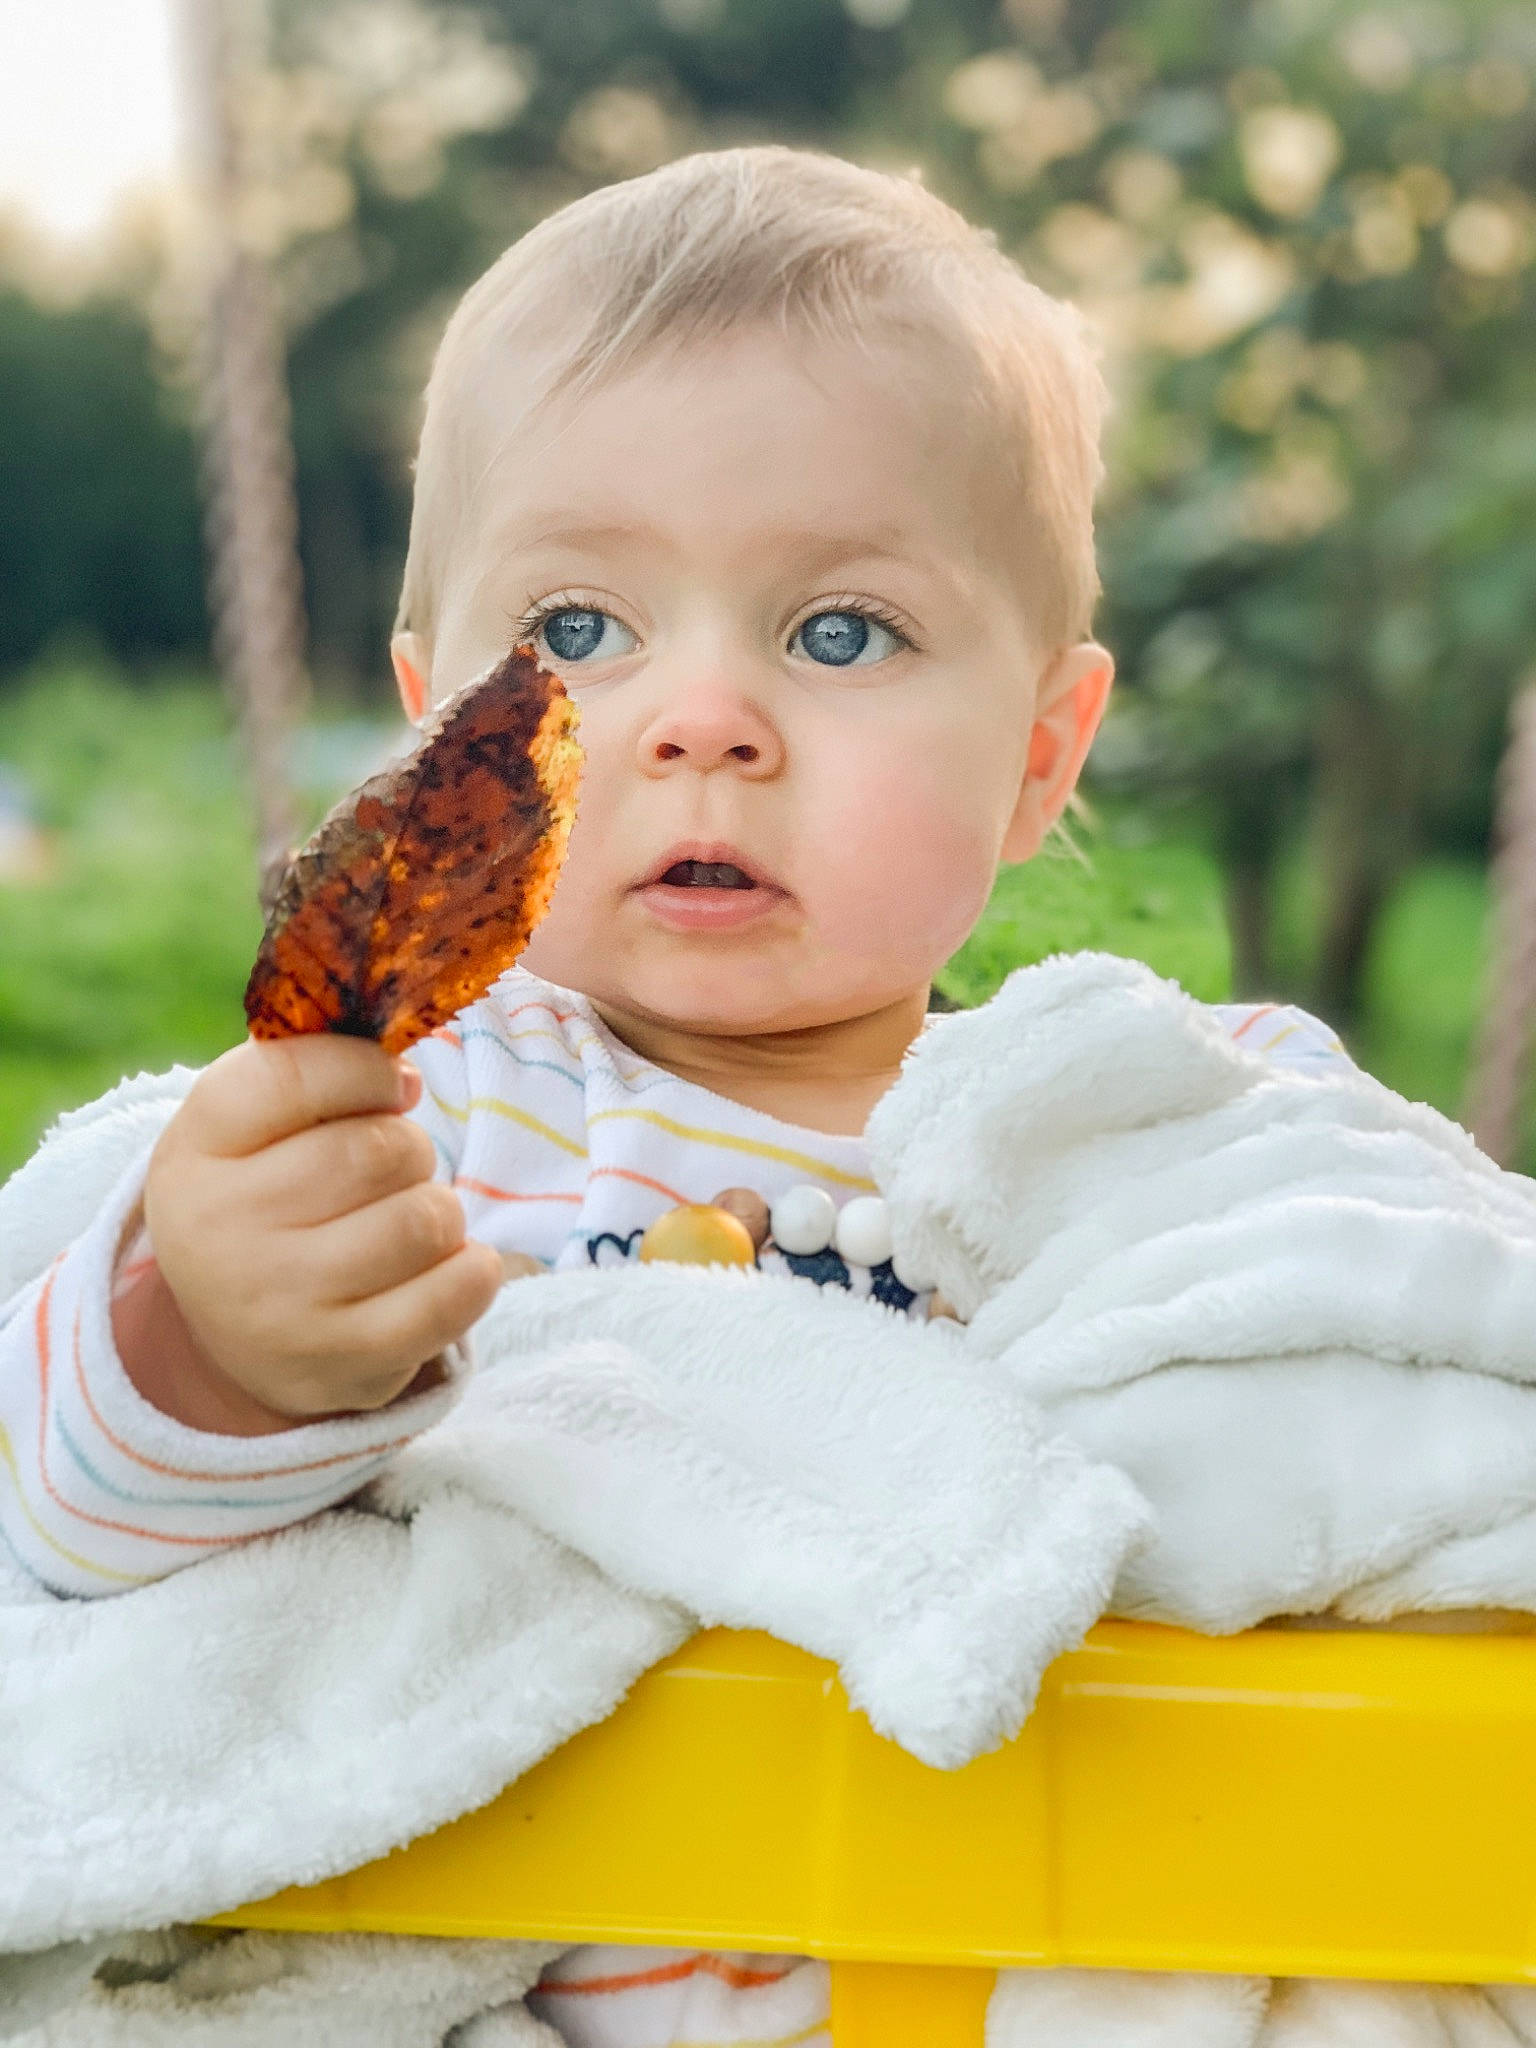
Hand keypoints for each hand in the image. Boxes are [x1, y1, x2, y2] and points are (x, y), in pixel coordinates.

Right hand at [130, 1035, 501, 1424]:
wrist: (239, 1339)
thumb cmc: (266, 1196)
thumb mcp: (252, 1126)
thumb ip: (314, 1070)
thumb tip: (400, 1071)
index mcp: (195, 1152)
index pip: (291, 1075)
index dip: (365, 1069)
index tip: (390, 1085)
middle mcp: (223, 1232)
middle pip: (378, 1150)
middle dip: (410, 1148)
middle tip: (390, 1171)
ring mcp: (283, 1307)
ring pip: (425, 1218)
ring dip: (439, 1211)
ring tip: (407, 1224)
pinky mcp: (347, 1363)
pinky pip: (457, 1292)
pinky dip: (473, 1270)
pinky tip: (444, 1267)